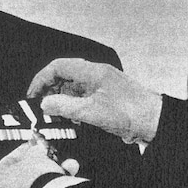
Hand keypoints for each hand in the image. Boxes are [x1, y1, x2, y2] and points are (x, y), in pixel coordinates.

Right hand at [28, 59, 162, 144]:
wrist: (155, 121)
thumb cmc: (131, 113)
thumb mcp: (92, 111)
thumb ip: (65, 106)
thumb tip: (45, 103)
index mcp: (93, 72)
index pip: (59, 67)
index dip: (42, 79)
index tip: (33, 95)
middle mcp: (97, 75)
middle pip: (64, 76)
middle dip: (50, 90)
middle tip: (42, 107)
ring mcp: (102, 85)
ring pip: (73, 87)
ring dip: (61, 100)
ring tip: (55, 115)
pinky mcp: (107, 97)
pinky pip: (83, 97)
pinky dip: (74, 106)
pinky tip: (73, 118)